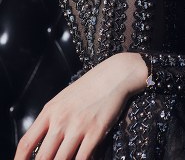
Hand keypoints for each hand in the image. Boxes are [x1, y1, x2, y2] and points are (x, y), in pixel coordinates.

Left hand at [14, 52, 147, 159]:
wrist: (114, 75)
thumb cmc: (89, 87)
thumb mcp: (62, 99)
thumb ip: (51, 119)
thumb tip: (40, 143)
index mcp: (49, 111)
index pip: (26, 143)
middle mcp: (61, 120)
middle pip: (42, 158)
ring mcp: (78, 127)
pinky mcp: (96, 132)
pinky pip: (83, 159)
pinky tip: (81, 159)